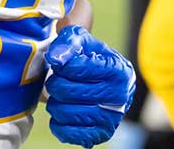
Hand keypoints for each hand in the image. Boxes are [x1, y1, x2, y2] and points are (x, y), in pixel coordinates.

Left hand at [43, 26, 134, 147]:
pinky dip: (58, 124)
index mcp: (117, 70)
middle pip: (67, 92)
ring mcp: (112, 118)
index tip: (60, 65)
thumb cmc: (89, 57)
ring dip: (54, 104)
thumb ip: (68, 42)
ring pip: (65, 113)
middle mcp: (119, 96)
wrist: (102, 79)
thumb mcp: (81, 40)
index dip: (60, 66)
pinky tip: (61, 113)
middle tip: (56, 81)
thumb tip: (56, 58)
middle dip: (54, 85)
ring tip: (59, 96)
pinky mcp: (101, 134)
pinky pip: (69, 134)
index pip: (75, 68)